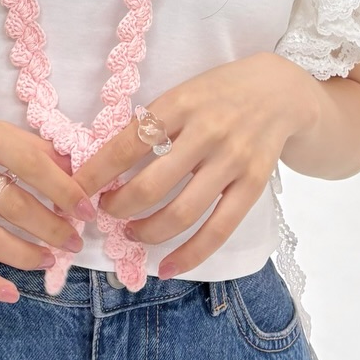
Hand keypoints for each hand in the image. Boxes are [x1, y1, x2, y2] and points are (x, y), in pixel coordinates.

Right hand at [0, 91, 93, 303]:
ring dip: (24, 254)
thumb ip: (24, 145)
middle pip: (8, 201)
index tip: (86, 208)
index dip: (60, 187)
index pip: (25, 160)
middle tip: (73, 241)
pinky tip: (11, 292)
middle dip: (49, 226)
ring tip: (49, 260)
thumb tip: (72, 169)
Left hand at [70, 52, 321, 277]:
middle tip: (104, 212)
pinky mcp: (253, 185)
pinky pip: (218, 230)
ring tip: (130, 233)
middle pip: (151, 184)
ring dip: (147, 232)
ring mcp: (232, 161)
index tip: (77, 189)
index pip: (129, 143)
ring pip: (182, 212)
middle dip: (118, 207)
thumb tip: (104, 161)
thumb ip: (152, 122)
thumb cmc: (219, 92)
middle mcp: (207, 132)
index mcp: (181, 103)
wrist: (282, 91)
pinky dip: (189, 255)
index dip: (98, 172)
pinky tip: (167, 269)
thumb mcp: (183, 92)